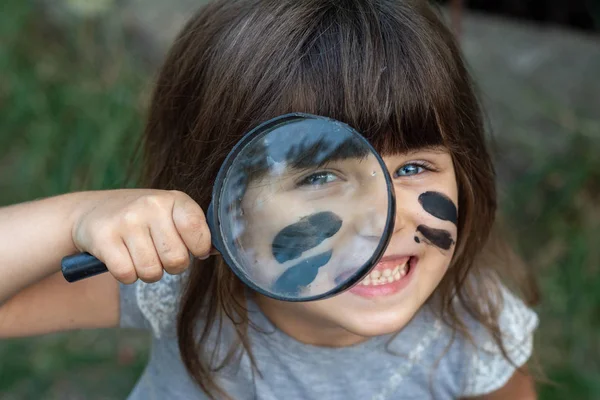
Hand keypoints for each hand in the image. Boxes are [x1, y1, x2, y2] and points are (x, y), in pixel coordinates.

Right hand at [71, 189, 210, 283]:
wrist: (92, 212)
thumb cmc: (144, 220)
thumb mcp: (171, 215)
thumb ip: (195, 231)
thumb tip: (218, 251)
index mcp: (174, 199)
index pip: (198, 229)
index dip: (198, 248)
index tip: (193, 249)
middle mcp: (151, 205)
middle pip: (176, 260)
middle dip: (171, 266)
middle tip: (159, 254)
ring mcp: (126, 221)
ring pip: (151, 272)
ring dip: (148, 272)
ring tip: (140, 255)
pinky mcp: (104, 238)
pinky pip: (127, 275)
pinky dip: (127, 275)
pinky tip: (122, 258)